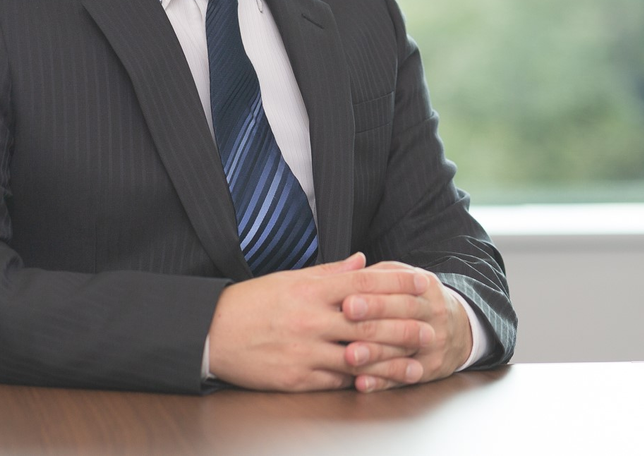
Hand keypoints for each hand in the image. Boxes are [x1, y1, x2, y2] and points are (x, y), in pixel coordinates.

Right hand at [206, 252, 432, 391]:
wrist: (212, 332)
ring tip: (417, 366)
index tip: (422, 286)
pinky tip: (381, 382)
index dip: (396, 286)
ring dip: (390, 363)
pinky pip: (335, 380)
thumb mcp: (291, 279)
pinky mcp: (296, 378)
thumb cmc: (253, 302)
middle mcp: (310, 319)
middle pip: (367, 324)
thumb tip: (363, 261)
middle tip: (431, 332)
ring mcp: (304, 350)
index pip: (363, 285)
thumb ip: (330, 272)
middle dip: (403, 328)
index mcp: (310, 290)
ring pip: (357, 358)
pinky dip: (360, 381)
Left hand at [341, 261, 471, 392]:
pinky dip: (382, 381)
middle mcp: (434, 313)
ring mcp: (435, 343)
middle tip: (345, 317)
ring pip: (404, 348)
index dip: (372, 292)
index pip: (398, 286)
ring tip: (349, 355)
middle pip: (404, 313)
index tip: (346, 298)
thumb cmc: (420, 301)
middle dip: (373, 315)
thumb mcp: (407, 280)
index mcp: (425, 286)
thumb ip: (379, 276)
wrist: (461, 329)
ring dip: (375, 353)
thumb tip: (347, 271)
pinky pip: (405, 377)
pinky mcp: (431, 369)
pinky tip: (362, 383)